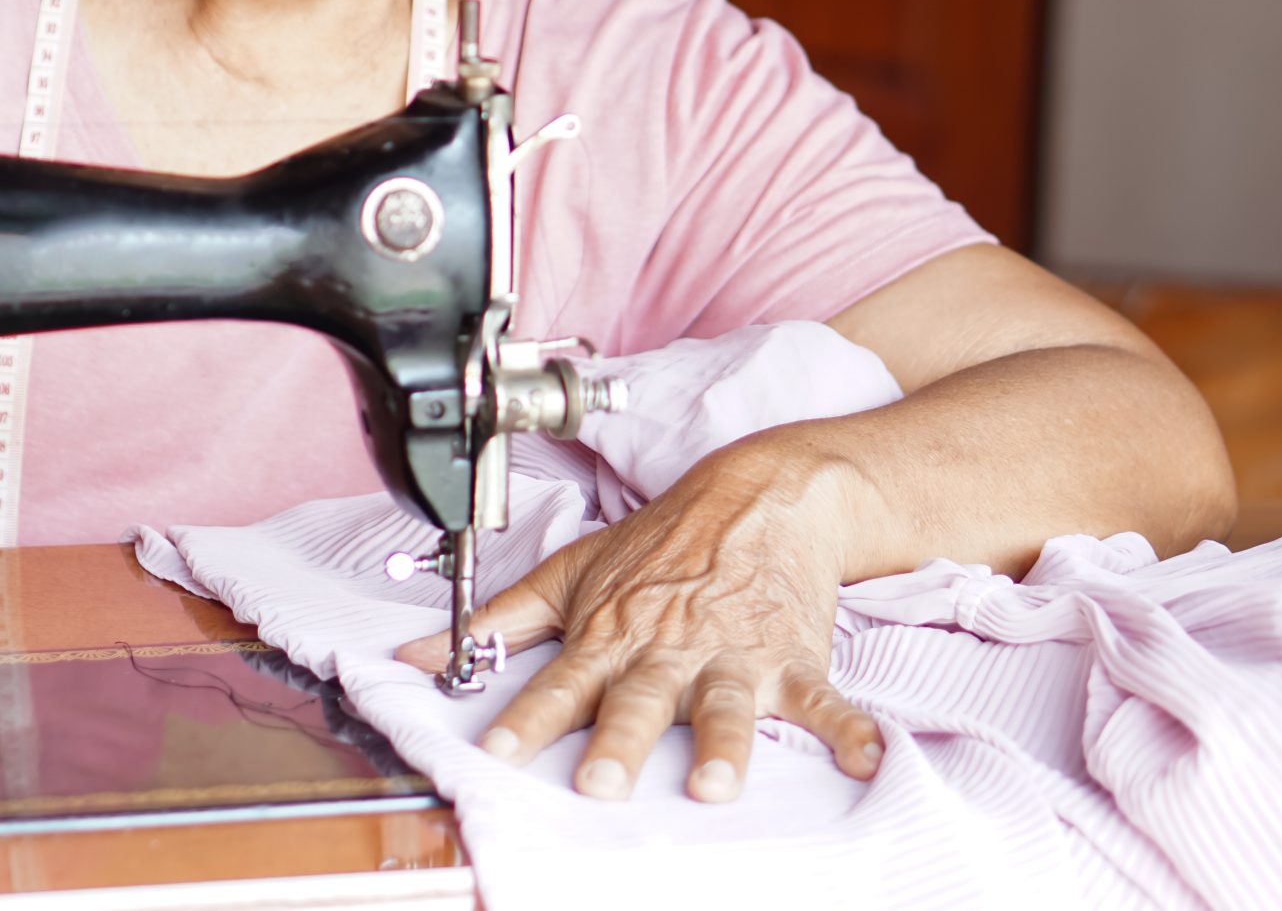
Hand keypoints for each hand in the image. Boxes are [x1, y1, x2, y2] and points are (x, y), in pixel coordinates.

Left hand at [396, 442, 882, 802]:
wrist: (759, 494)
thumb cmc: (662, 544)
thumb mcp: (574, 573)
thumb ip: (499, 621)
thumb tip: (415, 655)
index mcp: (612, 632)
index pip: (560, 681)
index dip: (528, 717)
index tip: (499, 751)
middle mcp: (668, 648)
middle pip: (638, 700)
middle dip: (620, 741)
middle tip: (601, 783)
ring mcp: (733, 655)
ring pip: (724, 706)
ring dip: (721, 746)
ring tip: (714, 787)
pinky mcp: (792, 657)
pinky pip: (823, 700)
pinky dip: (848, 729)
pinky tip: (866, 758)